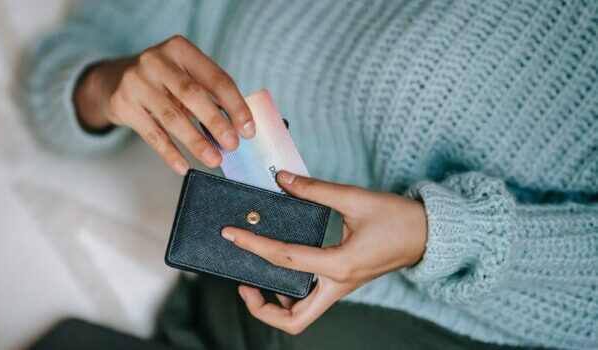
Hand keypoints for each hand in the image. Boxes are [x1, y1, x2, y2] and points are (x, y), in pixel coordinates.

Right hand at [74, 35, 254, 174]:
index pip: (216, 78)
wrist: (113, 81)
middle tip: (232, 145)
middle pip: (192, 94)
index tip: (248, 129)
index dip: (235, 105)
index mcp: (180, 49)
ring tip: (213, 160)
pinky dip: (169, 153)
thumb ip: (208, 94)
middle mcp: (155, 60)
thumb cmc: (161, 81)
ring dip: (196, 142)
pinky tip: (183, 166)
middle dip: (216, 122)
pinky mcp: (123, 104)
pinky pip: (152, 134)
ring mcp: (136, 82)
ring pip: (172, 117)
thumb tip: (238, 128)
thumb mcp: (184, 76)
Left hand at [220, 171, 427, 334]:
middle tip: (242, 284)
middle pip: (293, 319)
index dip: (253, 244)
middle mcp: (338, 284)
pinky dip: (290, 293)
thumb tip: (281, 179)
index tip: (232, 234)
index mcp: (340, 264)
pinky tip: (281, 268)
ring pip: (302, 315)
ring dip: (275, 305)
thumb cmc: (398, 217)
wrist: (429, 234)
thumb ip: (315, 189)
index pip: (285, 259)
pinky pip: (311, 299)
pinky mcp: (343, 283)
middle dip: (261, 308)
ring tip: (255, 280)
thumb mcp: (356, 198)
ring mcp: (341, 288)